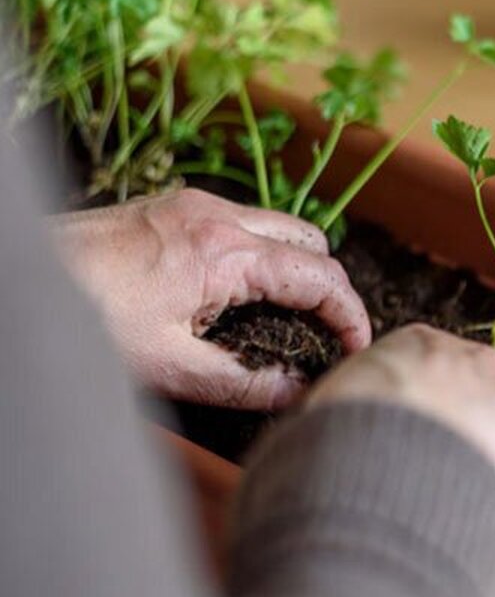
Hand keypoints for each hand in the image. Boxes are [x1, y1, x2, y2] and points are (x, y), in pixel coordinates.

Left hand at [52, 189, 370, 409]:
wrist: (16, 279)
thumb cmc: (84, 319)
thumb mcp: (170, 367)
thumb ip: (245, 382)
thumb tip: (299, 391)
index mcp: (226, 252)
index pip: (322, 277)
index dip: (351, 315)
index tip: (358, 348)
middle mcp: (218, 215)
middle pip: (312, 242)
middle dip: (329, 287)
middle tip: (323, 335)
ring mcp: (194, 204)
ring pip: (279, 226)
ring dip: (295, 267)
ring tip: (285, 317)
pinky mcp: (171, 206)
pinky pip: (243, 222)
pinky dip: (260, 253)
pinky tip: (238, 295)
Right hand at [307, 324, 494, 534]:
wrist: (378, 471)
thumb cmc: (336, 442)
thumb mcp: (327, 406)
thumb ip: (349, 411)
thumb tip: (330, 440)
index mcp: (424, 347)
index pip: (444, 373)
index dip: (435, 413)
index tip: (419, 444)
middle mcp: (485, 368)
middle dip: (479, 437)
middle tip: (446, 480)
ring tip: (472, 504)